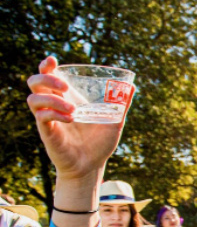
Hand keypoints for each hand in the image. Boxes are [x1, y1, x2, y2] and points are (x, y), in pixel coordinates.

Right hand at [26, 56, 123, 181]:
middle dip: (47, 79)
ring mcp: (48, 119)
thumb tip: (131, 87)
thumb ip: (120, 105)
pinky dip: (55, 114)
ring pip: (34, 99)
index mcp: (66, 99)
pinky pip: (42, 117)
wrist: (92, 166)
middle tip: (66, 88)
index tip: (52, 60)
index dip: (46, 66)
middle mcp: (53, 106)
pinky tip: (71, 120)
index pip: (48, 76)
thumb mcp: (113, 122)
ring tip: (74, 111)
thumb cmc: (98, 144)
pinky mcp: (47, 132)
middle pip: (34, 82)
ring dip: (52, 99)